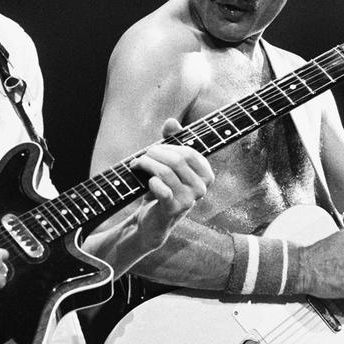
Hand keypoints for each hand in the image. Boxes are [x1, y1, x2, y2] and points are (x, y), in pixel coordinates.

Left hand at [127, 117, 214, 249]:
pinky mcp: (174, 210)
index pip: (188, 152)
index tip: (154, 149)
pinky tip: (147, 182)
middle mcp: (202, 188)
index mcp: (206, 175)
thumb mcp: (168, 164)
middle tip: (142, 157)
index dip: (168, 147)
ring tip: (137, 165)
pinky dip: (151, 182)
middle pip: (176, 160)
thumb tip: (171, 121)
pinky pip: (162, 189)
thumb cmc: (163, 188)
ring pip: (165, 172)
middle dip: (155, 154)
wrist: (153, 221)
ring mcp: (190, 200)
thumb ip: (171, 140)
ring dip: (147, 165)